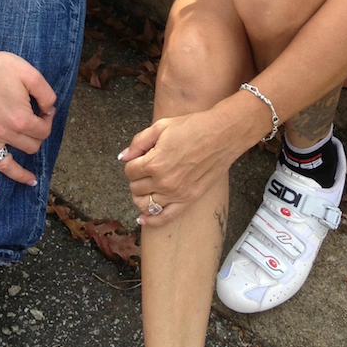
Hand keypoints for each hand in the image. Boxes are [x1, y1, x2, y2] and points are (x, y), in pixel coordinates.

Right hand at [0, 27, 56, 190]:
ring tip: (30, 181)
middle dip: (37, 138)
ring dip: (19, 174)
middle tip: (36, 124)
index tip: (44, 111)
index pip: (43, 131)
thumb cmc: (2, 67)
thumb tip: (50, 110)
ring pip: (5, 163)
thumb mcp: (32, 75)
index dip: (48, 121)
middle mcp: (4, 132)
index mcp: (21, 119)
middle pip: (29, 147)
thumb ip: (47, 95)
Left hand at [120, 107, 242, 226]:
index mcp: (154, 163)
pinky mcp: (189, 199)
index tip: (140, 157)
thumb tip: (123, 156)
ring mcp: (176, 193)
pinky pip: (165, 218)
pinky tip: (143, 218)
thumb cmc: (193, 127)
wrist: (222, 135)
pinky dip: (151, 220)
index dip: (132, 162)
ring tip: (146, 187)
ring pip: (145, 204)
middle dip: (136, 178)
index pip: (129, 171)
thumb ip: (139, 142)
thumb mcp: (161, 126)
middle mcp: (163, 182)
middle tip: (145, 168)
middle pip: (135, 188)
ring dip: (141, 196)